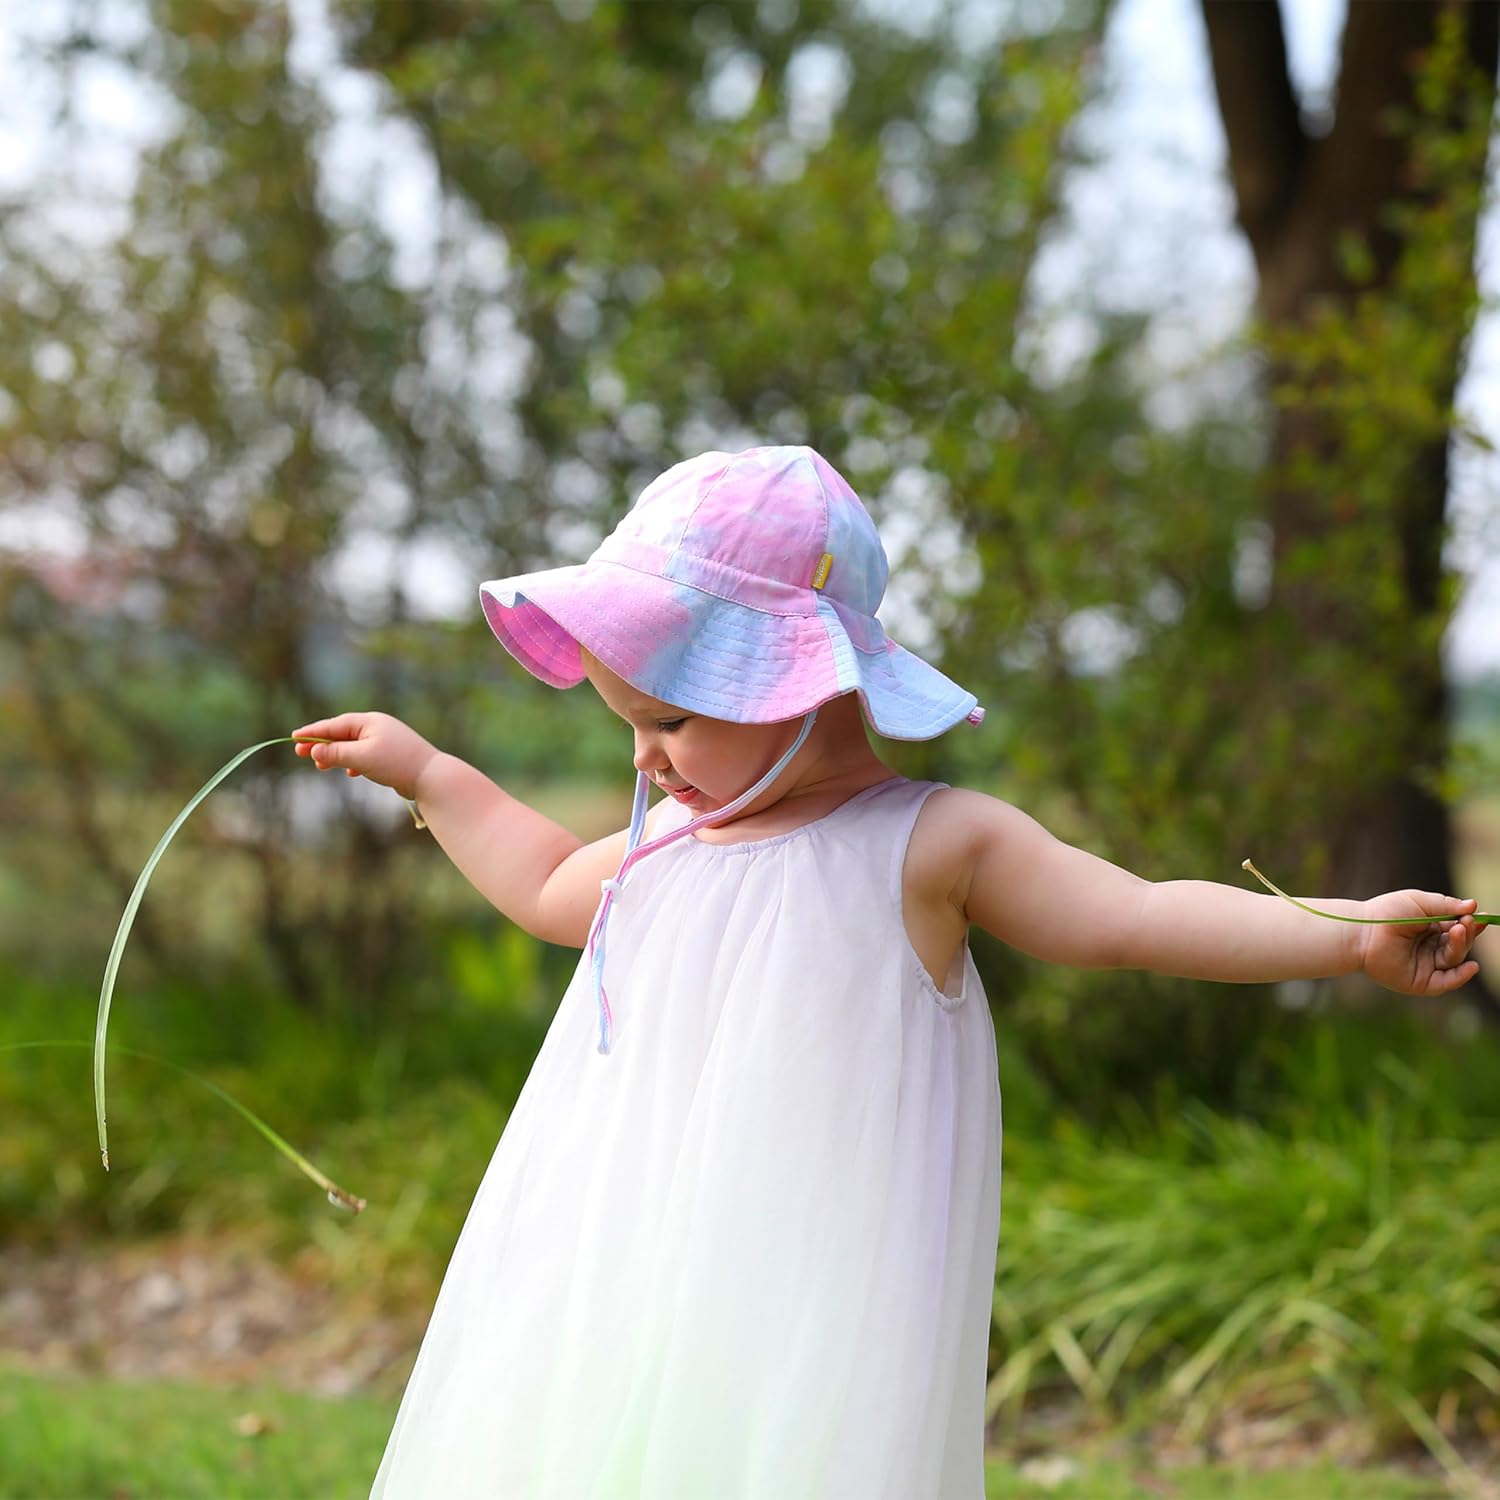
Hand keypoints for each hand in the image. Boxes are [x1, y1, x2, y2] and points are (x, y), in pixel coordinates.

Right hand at [291, 712, 439, 802]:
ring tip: (319, 766)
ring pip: (353, 746)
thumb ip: (336, 754)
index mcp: (370, 721)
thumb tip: (315, 751)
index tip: (294, 738)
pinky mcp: (391, 755)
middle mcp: (377, 727)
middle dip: (321, 744)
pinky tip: (349, 773)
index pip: (335, 724)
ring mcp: (385, 741)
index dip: (313, 732)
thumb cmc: (395, 763)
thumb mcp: (361, 758)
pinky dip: (353, 763)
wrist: (431, 776)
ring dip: (335, 755)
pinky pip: (365, 756)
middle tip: (300, 754)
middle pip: (342, 733)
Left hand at [1359, 889, 1483, 996]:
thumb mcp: (1419, 902)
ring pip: (1454, 960)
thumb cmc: (1386, 913)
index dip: (1471, 924)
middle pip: (1459, 945)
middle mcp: (1430, 948)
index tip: (1482, 916)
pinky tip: (1471, 967)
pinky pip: (1444, 983)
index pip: (1459, 929)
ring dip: (1461, 946)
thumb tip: (1474, 905)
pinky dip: (1460, 977)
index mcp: (1430, 929)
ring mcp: (1425, 965)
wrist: (1363, 931)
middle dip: (1467, 934)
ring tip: (1460, 930)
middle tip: (1467, 922)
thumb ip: (1446, 905)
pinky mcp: (1419, 982)